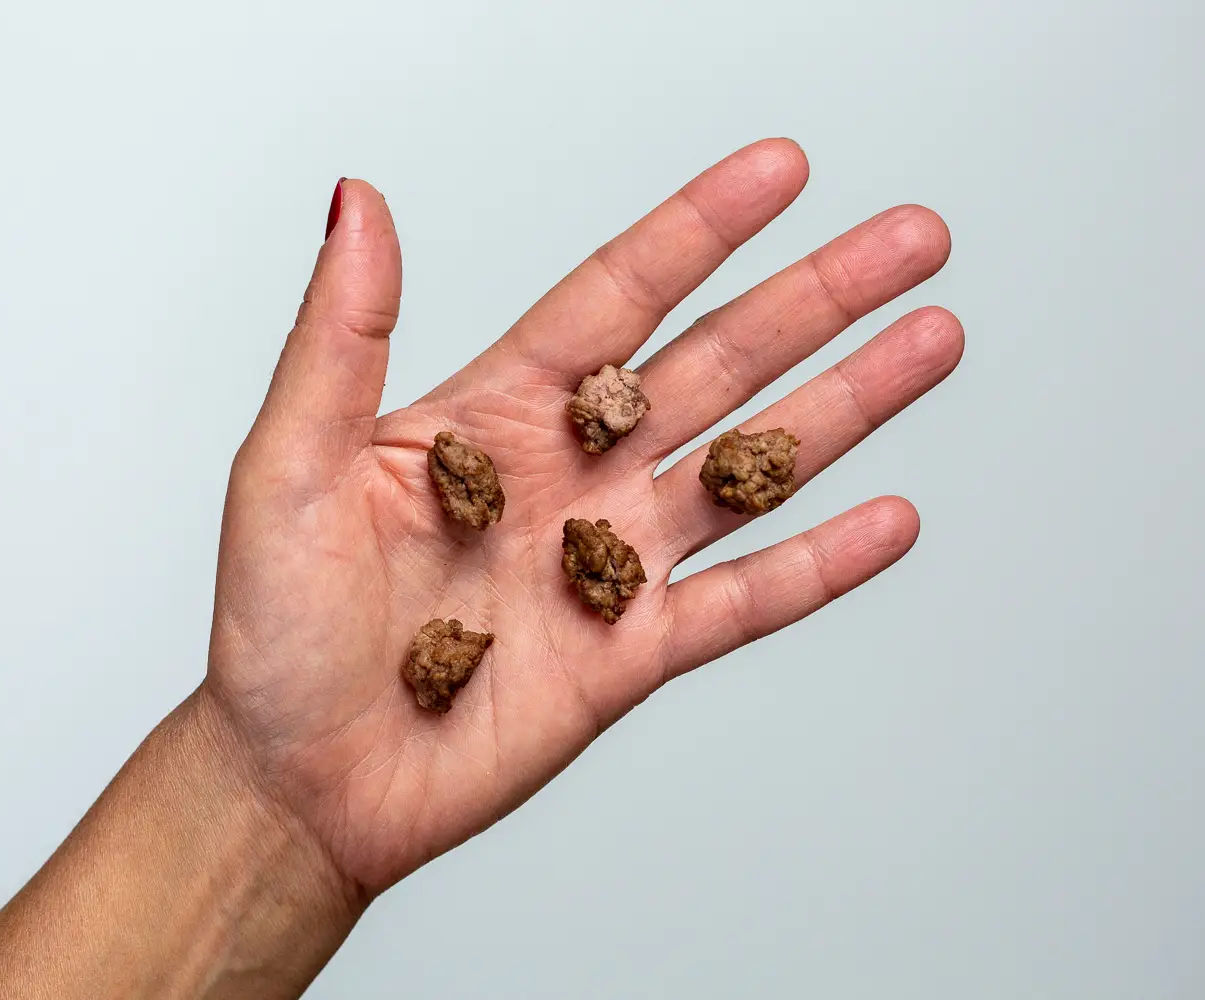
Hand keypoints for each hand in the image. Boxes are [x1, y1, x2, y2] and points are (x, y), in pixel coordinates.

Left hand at [202, 138, 960, 897]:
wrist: (298, 782)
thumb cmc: (274, 630)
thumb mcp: (290, 467)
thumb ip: (341, 338)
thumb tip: (358, 203)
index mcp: (491, 417)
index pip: (617, 299)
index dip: (700, 232)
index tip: (782, 171)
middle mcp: (566, 476)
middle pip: (714, 366)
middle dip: (814, 300)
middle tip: (909, 240)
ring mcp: (607, 564)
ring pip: (749, 468)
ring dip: (845, 407)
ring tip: (930, 343)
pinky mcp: (630, 654)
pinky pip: (742, 600)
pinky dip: (818, 564)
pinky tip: (889, 518)